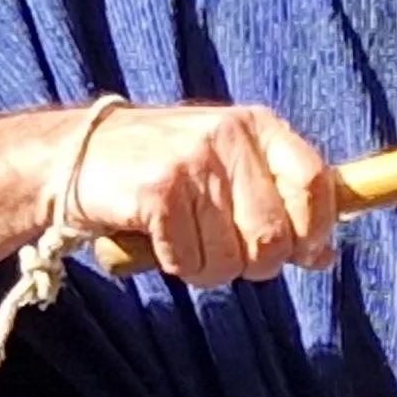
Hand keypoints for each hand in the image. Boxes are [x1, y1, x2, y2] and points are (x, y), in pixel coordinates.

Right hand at [64, 104, 339, 287]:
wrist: (73, 157)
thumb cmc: (164, 169)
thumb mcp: (229, 170)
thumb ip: (278, 204)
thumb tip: (323, 255)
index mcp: (258, 126)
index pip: (315, 183)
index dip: (316, 229)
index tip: (304, 252)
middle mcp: (229, 137)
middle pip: (275, 234)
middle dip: (255, 263)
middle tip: (224, 252)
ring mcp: (192, 161)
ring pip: (232, 258)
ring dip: (209, 270)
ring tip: (187, 244)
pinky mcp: (157, 191)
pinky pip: (188, 259)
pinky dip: (175, 264)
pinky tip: (159, 241)